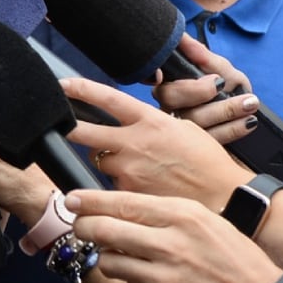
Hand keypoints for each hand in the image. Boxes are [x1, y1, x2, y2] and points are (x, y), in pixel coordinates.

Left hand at [63, 76, 250, 209]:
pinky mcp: (128, 193)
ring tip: (133, 165)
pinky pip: (113, 184)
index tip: (63, 85)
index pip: (108, 99)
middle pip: (85, 132)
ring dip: (107, 160)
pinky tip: (141, 184)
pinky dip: (121, 183)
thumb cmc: (207, 160)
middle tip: (60, 124)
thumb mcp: (183, 128)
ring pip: (100, 161)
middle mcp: (134, 142)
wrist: (223, 197)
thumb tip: (131, 121)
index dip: (81, 90)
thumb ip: (152, 123)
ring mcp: (129, 169)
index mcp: (150, 120)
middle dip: (68, 127)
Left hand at [66, 189, 282, 282]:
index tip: (72, 201)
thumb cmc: (235, 260)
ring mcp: (164, 280)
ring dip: (113, 262)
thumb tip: (121, 208)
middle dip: (85, 228)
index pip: (121, 202)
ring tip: (133, 263)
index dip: (88, 201)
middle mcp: (169, 245)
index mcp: (181, 216)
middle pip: (103, 231)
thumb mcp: (205, 220)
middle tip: (83, 228)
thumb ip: (164, 213)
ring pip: (110, 264)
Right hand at [152, 34, 259, 144]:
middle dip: (200, 91)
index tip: (196, 78)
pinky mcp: (199, 147)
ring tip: (250, 102)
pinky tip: (249, 121)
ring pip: (195, 122)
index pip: (160, 82)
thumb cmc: (225, 86)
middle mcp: (169, 109)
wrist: (242, 110)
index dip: (167, 79)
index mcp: (169, 87)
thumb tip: (181, 36)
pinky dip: (234, 129)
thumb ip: (201, 55)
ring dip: (226, 110)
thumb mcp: (218, 67)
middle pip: (172, 101)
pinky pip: (213, 139)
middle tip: (222, 84)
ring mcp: (182, 130)